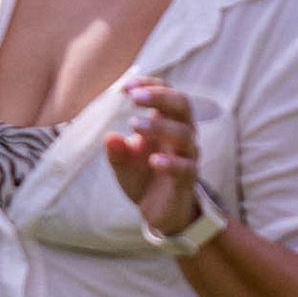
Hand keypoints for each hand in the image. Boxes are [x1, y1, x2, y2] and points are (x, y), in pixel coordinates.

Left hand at [106, 80, 204, 239]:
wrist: (158, 211)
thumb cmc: (143, 176)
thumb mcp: (123, 162)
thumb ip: (116, 150)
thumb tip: (109, 137)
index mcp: (166, 122)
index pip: (166, 92)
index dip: (149, 85)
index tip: (125, 87)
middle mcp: (182, 134)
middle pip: (182, 104)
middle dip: (159, 96)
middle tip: (134, 98)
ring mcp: (187, 156)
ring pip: (184, 133)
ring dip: (159, 126)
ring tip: (134, 125)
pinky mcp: (188, 179)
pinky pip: (185, 167)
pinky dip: (170, 162)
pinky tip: (153, 161)